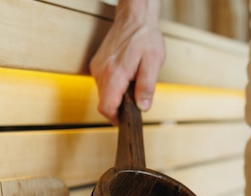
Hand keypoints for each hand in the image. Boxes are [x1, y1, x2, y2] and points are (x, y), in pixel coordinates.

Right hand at [90, 0, 164, 123]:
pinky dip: (113, 86)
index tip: (123, 122)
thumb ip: (146, 87)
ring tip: (131, 87)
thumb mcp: (153, 63)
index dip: (114, 118)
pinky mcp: (97, 63)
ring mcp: (97, 67)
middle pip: (104, 102)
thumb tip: (143, 107)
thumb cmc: (145, 37)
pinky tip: (125, 78)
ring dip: (116, 96)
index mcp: (115, 74)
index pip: (106, 107)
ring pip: (103, 93)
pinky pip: (102, 83)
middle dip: (118, 108)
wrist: (134, 17)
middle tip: (134, 104)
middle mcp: (102, 72)